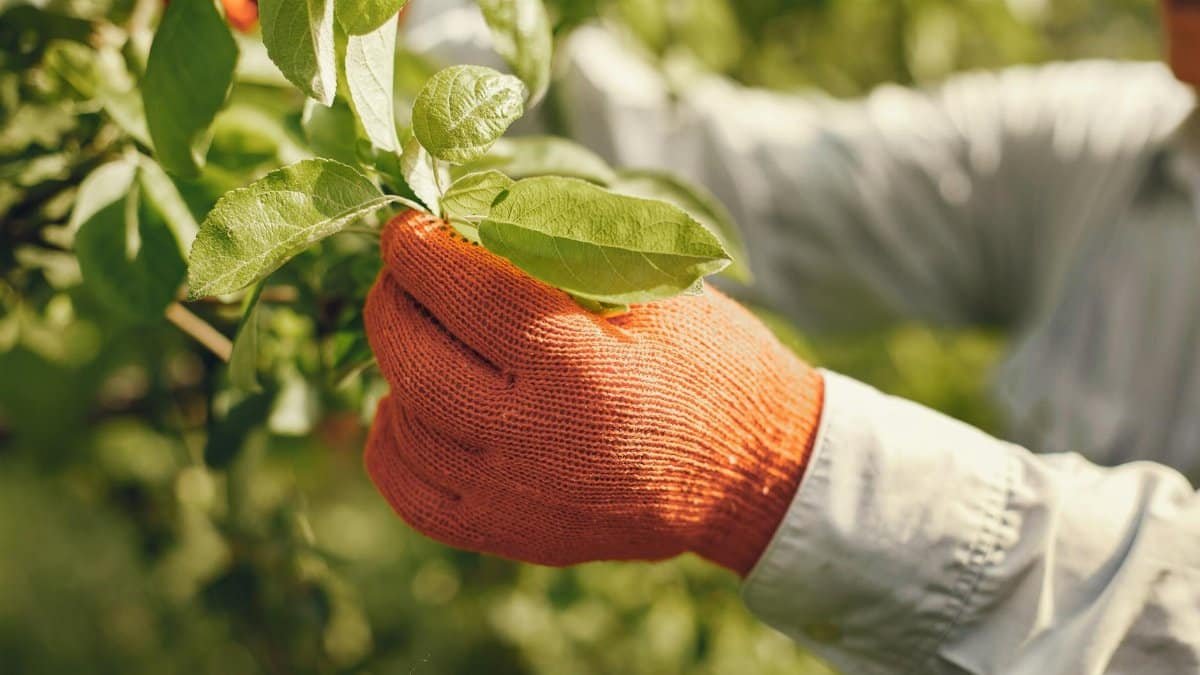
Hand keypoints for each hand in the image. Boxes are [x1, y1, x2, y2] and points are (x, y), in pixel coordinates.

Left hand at [363, 211, 823, 574]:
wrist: (752, 474)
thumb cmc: (711, 365)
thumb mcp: (658, 289)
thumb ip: (565, 248)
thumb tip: (469, 216)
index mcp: (583, 367)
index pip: (467, 294)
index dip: (418, 250)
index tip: (406, 226)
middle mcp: (539, 440)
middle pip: (416, 361)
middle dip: (390, 302)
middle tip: (402, 273)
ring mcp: (518, 499)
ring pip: (405, 425)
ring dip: (392, 365)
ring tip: (417, 331)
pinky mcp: (513, 536)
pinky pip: (412, 494)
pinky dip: (392, 441)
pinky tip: (408, 405)